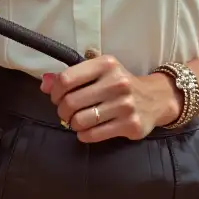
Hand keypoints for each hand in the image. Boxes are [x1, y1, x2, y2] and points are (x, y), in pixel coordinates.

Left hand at [40, 55, 180, 141]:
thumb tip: (44, 83)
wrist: (155, 99)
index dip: (55, 92)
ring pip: (81, 120)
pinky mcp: (131, 125)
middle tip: (65, 112)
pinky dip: (83, 135)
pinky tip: (85, 130)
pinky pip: (94, 134)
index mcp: (105, 64)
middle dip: (62, 110)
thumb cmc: (118, 83)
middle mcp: (116, 82)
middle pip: (71, 101)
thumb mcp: (98, 72)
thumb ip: (70, 76)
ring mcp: (125, 105)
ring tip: (75, 121)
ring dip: (72, 124)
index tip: (56, 97)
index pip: (66, 79)